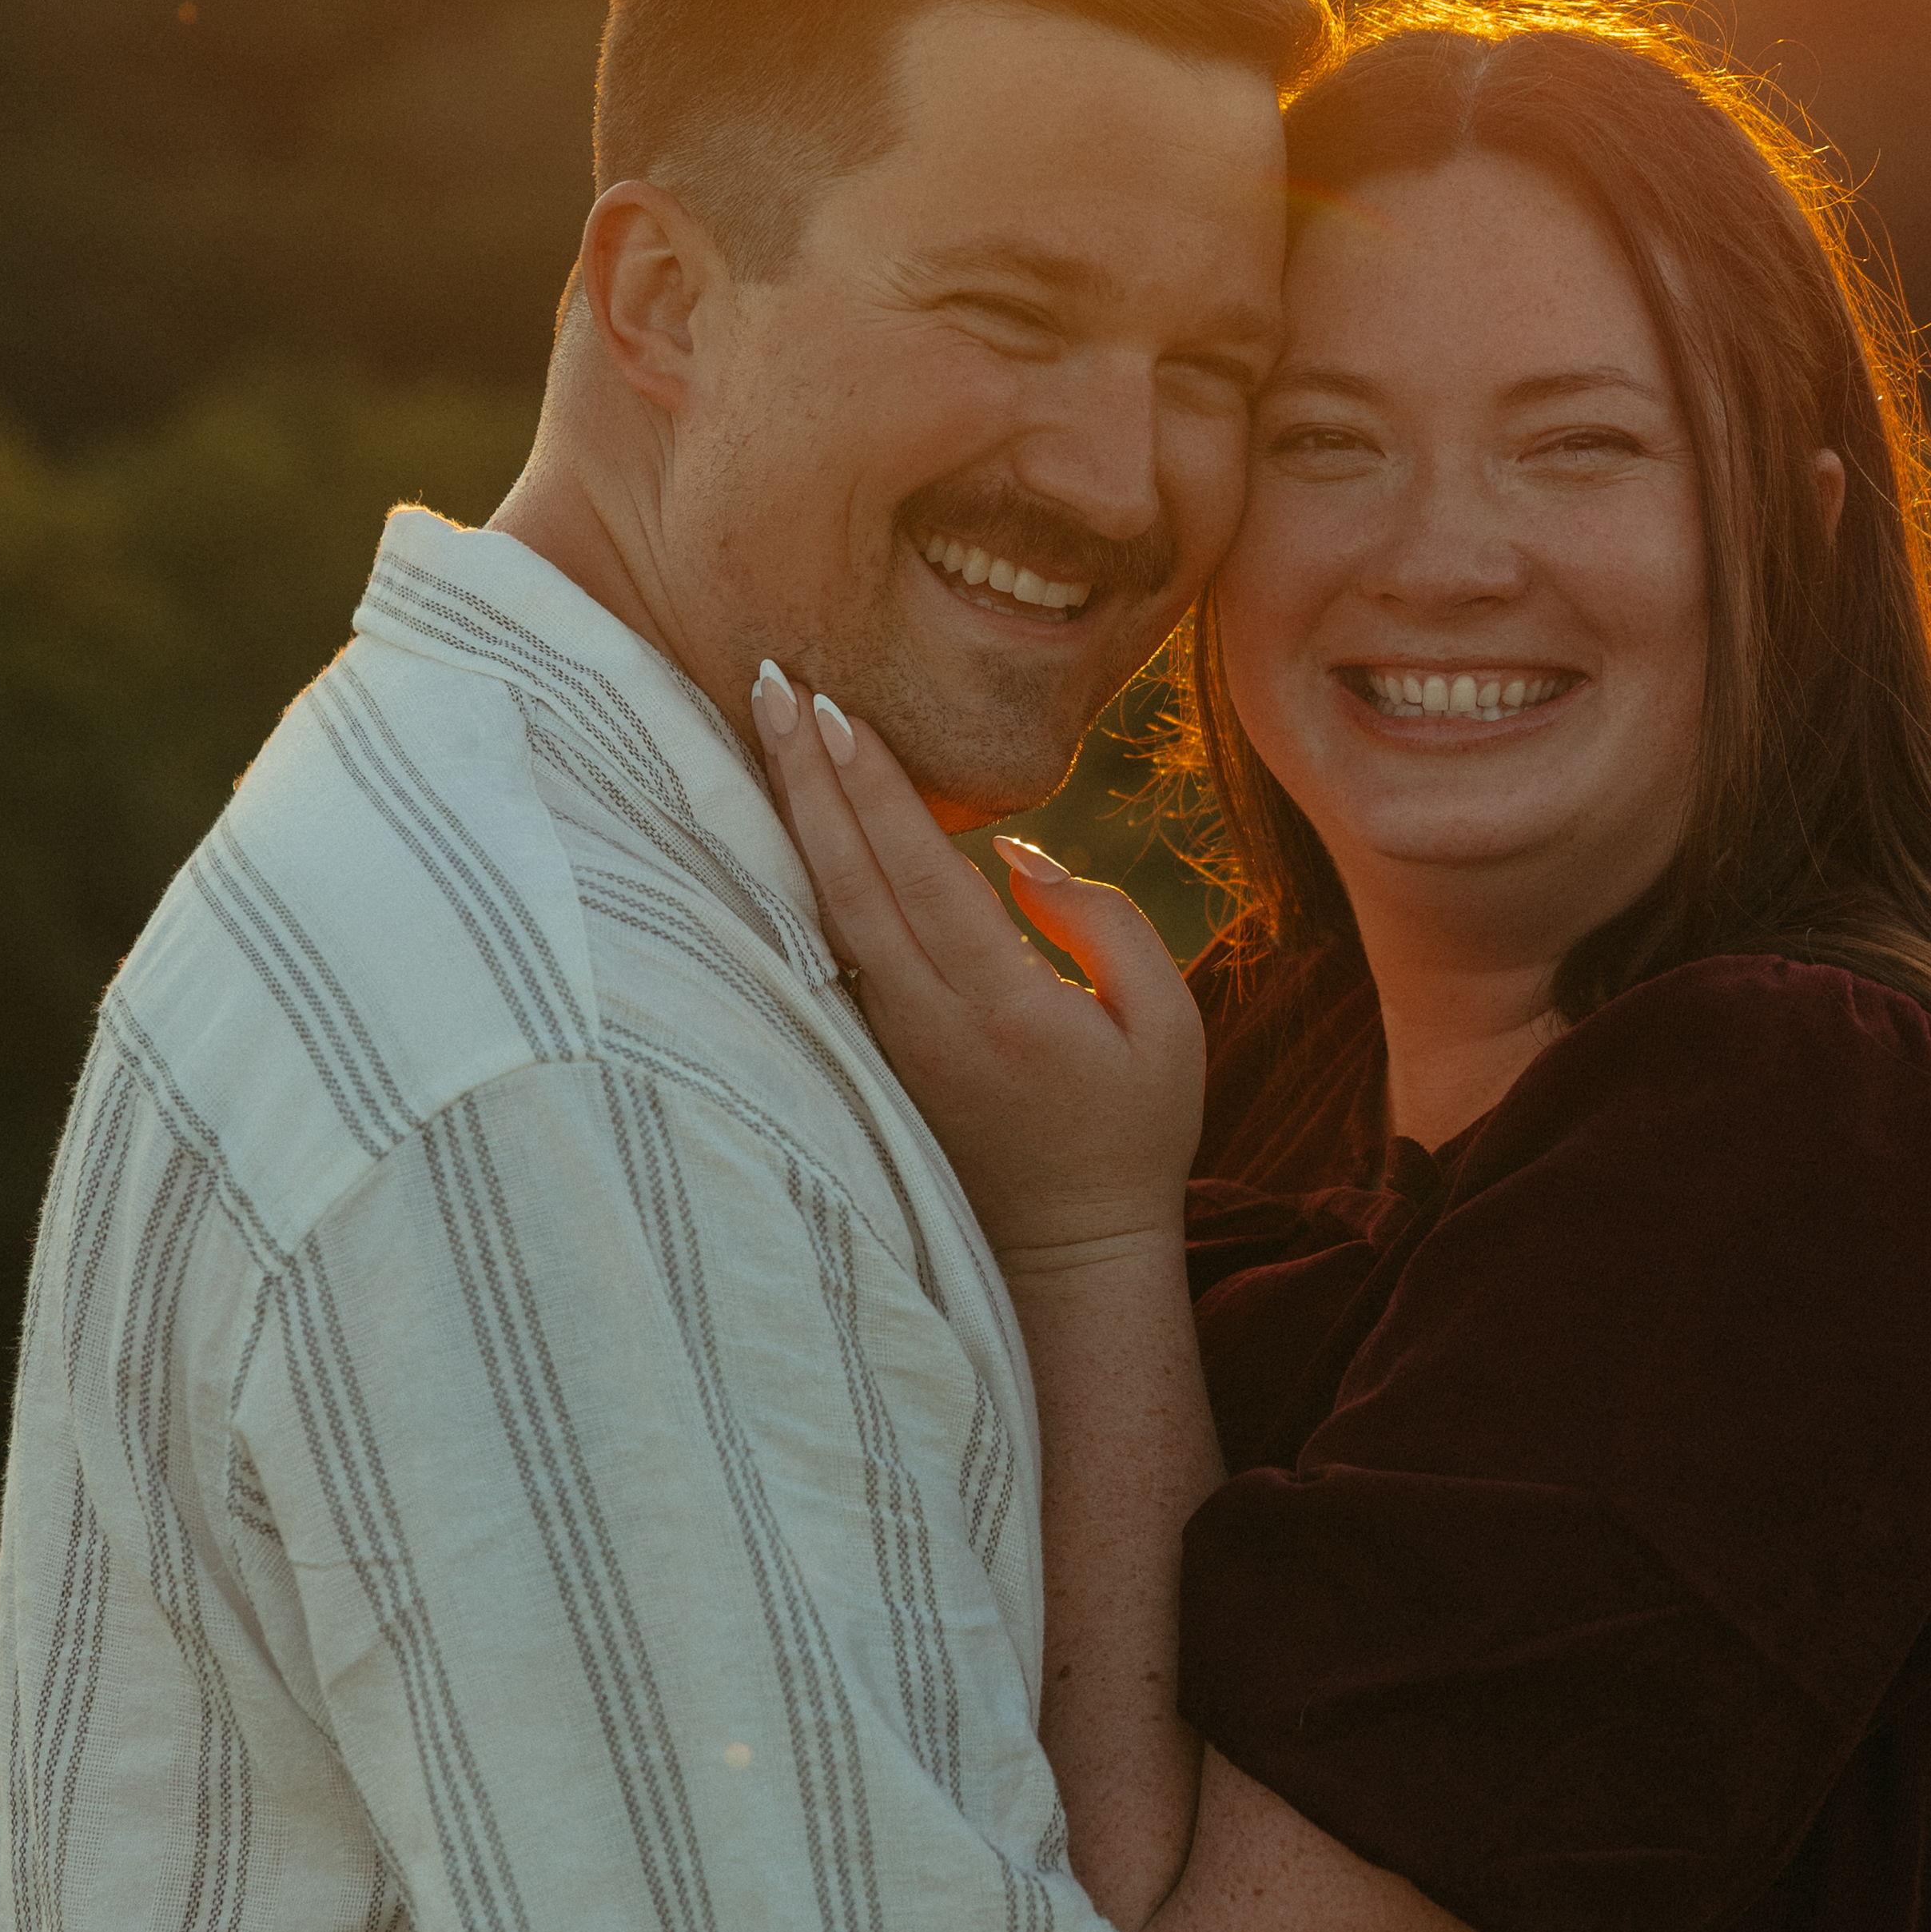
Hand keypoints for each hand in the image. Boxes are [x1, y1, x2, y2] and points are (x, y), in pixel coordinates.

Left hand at [748, 662, 1208, 1258]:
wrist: (1069, 1251)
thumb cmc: (1132, 1132)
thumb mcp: (1166, 1024)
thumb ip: (1101, 922)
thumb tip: (1018, 851)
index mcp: (1003, 1005)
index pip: (920, 872)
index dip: (873, 787)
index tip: (834, 706)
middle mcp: (928, 1021)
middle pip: (848, 877)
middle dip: (807, 773)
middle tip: (771, 679)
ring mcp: (890, 1042)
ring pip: (823, 909)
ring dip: (793, 813)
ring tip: (764, 725)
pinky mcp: (875, 1056)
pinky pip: (829, 945)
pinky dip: (802, 871)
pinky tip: (788, 817)